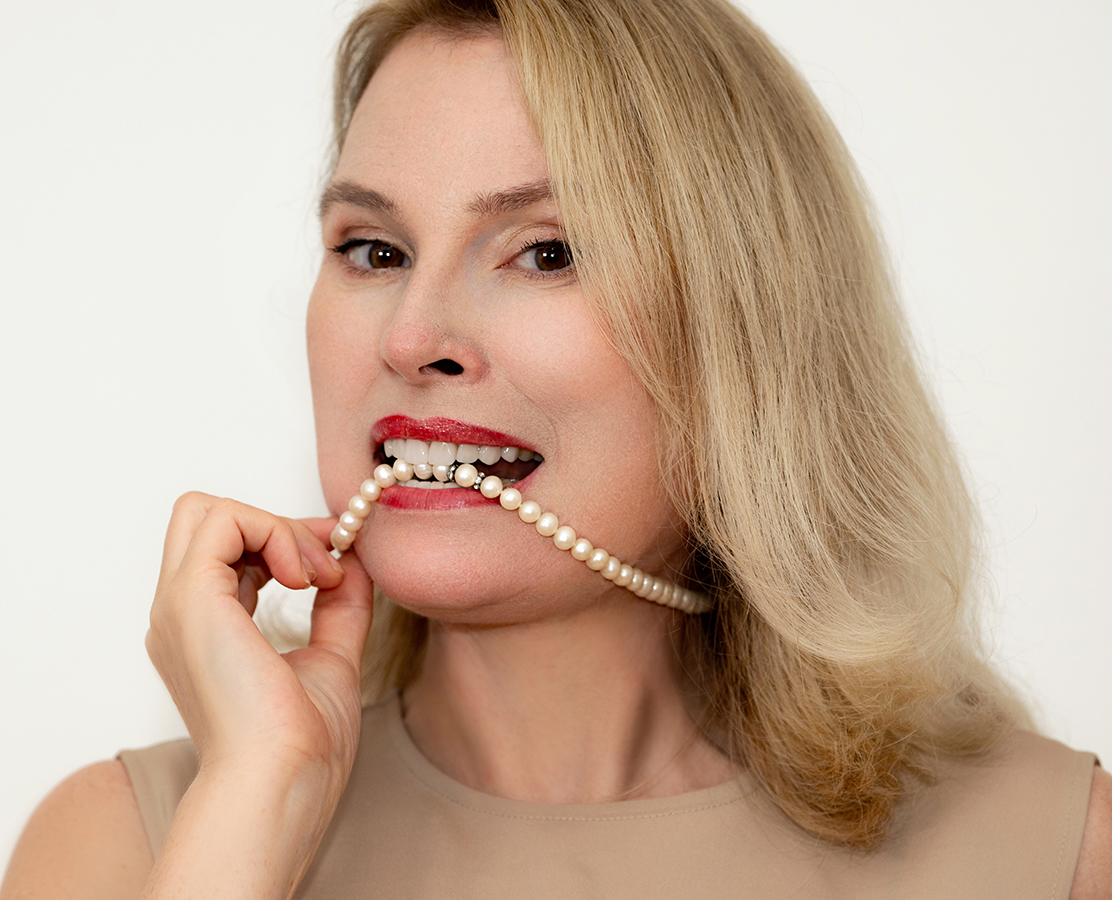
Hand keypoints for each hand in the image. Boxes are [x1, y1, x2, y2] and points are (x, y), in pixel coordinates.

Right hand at [146, 492, 372, 790]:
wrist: (281, 781)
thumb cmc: (300, 744)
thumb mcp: (331, 658)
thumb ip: (339, 609)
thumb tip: (354, 564)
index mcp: (205, 631)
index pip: (229, 549)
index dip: (285, 539)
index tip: (337, 558)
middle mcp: (182, 615)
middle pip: (203, 519)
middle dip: (271, 522)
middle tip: (320, 564)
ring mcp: (179, 605)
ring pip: (207, 510)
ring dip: (276, 526)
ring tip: (316, 577)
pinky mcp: (192, 598)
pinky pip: (223, 520)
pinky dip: (273, 531)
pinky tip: (306, 578)